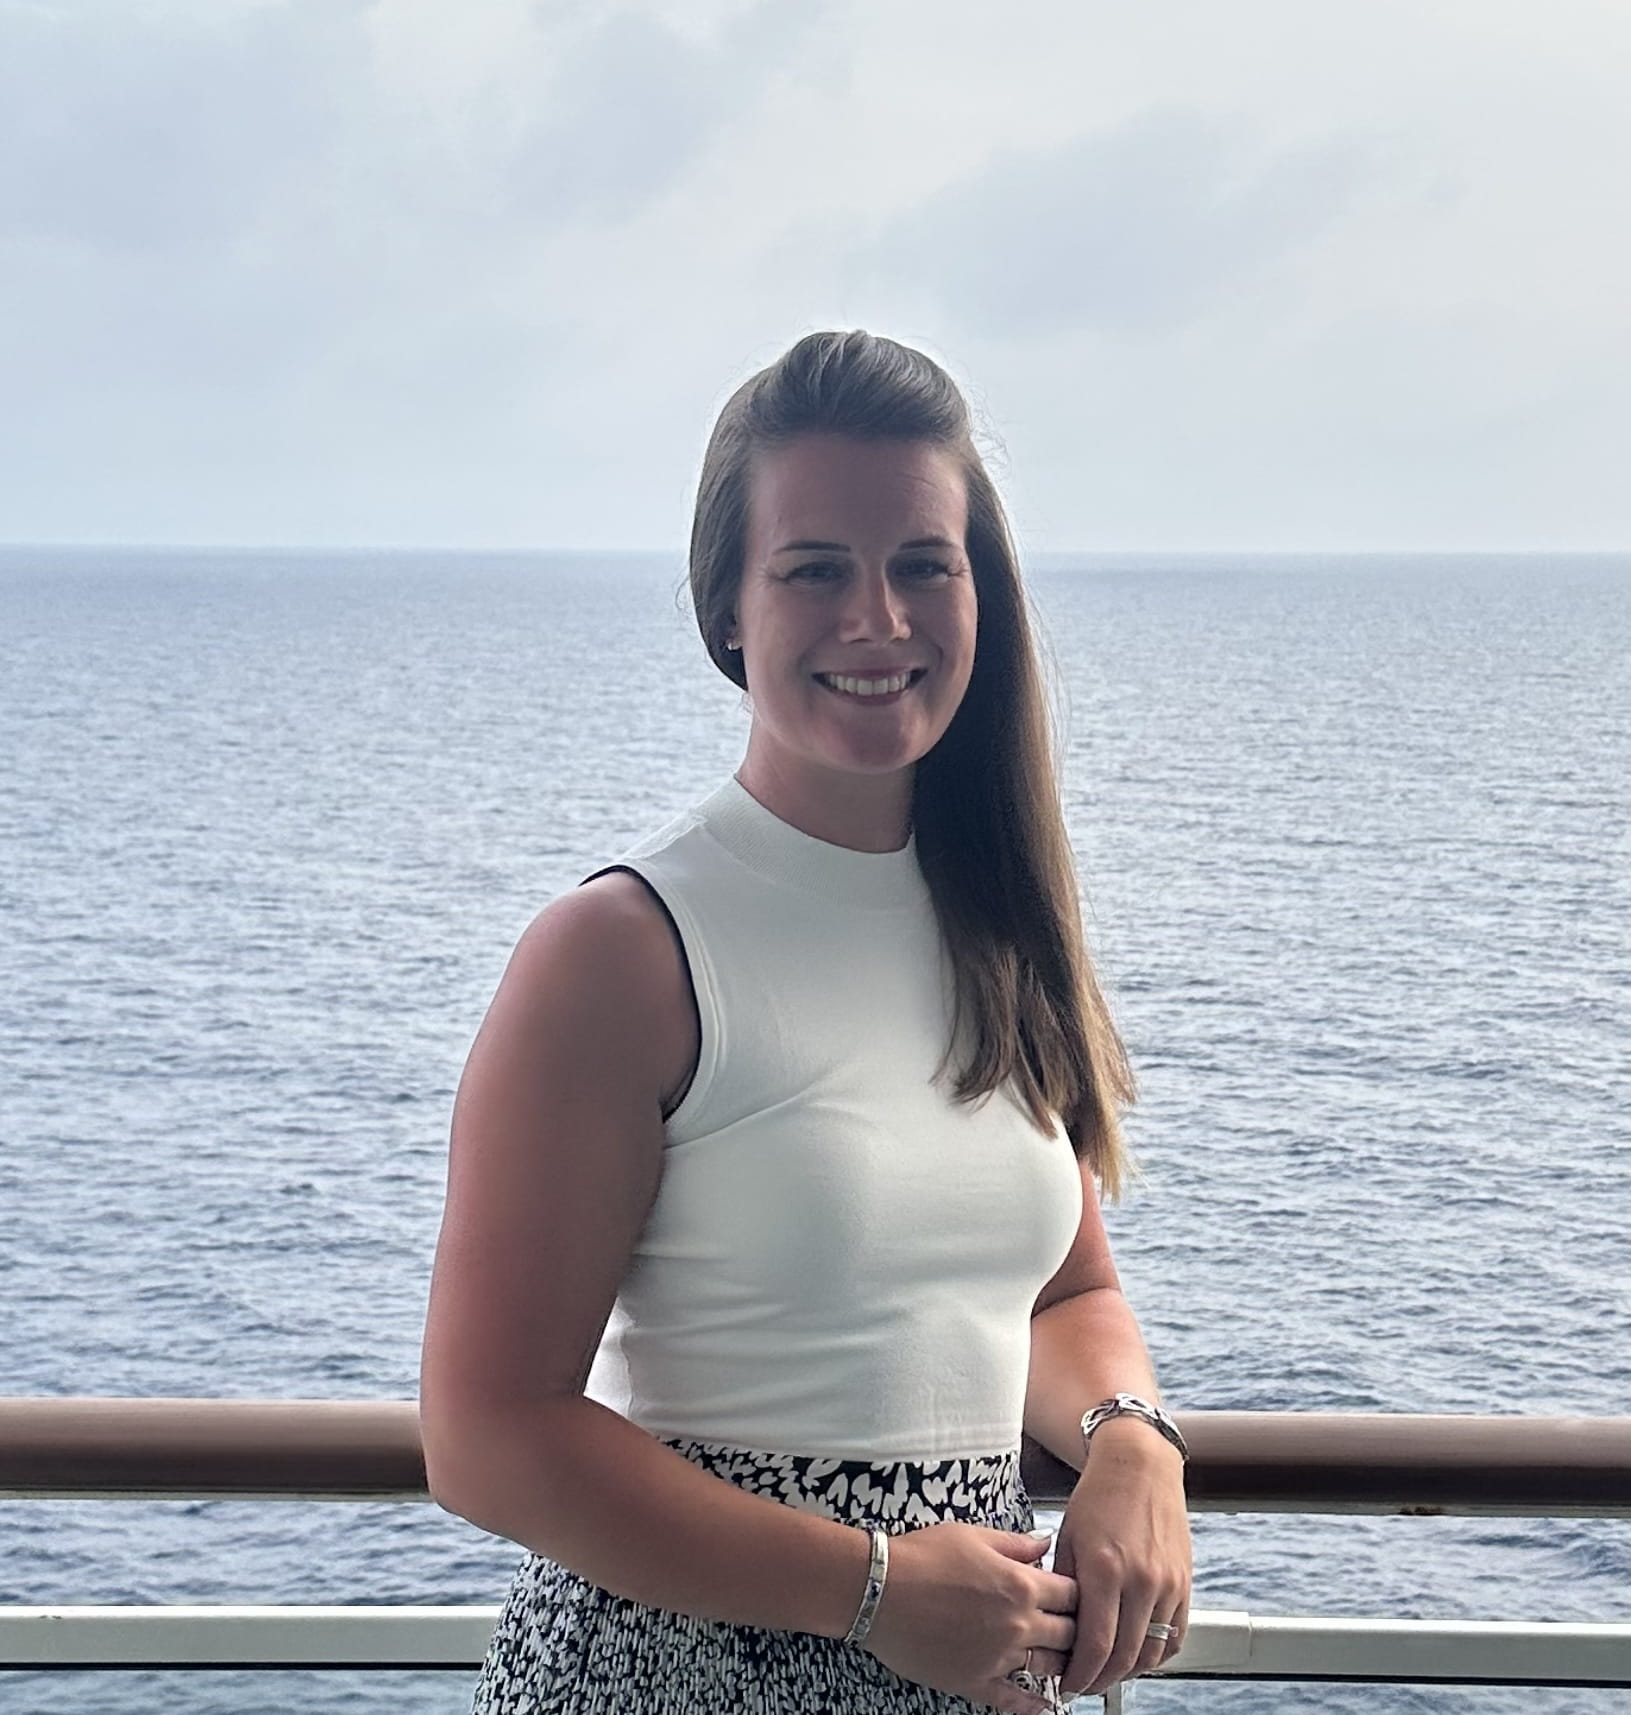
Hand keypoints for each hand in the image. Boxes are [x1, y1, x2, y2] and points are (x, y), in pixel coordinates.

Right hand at [862, 1521, 1078, 1714]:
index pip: (1073, 1595)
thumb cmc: (922, 1556)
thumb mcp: (973, 1535)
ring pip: (1049, 1667)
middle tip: (1075, 1628)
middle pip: (1070, 1634)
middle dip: (1076, 1629)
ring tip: (1064, 1660)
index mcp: (1020, 1585)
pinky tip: (1046, 1706)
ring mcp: (999, 1658)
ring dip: (1060, 1663)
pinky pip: (1014, 1701)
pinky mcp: (976, 1682)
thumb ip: (1015, 1544)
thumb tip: (1044, 1545)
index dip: (1078, 1593)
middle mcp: (1018, 1625)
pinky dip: (1034, 1706)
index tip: (1077, 1595)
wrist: (879, 1590)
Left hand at [1052, 1419, 1191, 1699]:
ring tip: (1106, 1672)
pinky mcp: (1184, 1584)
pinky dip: (1155, 1655)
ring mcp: (1168, 1584)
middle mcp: (1141, 1580)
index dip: (1079, 1674)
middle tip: (1083, 1684)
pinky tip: (1135, 1655)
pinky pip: (1174, 1638)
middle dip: (1100, 1680)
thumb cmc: (1097, 1498)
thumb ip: (1063, 1587)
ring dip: (1128, 1672)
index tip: (1067, 1684)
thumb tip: (1056, 1631)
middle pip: (1124, 1658)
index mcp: (1105, 1569)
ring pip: (1151, 1653)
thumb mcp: (1067, 1538)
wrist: (1139, 1466)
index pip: (1095, 1645)